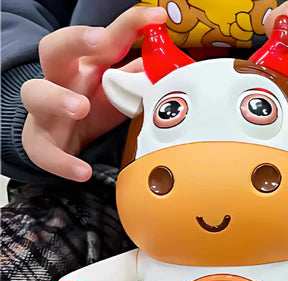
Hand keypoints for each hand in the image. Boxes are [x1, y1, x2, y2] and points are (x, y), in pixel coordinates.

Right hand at [21, 7, 166, 181]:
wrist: (62, 143)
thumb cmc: (92, 112)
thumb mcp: (117, 95)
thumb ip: (137, 83)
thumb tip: (167, 68)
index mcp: (86, 67)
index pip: (104, 39)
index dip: (128, 25)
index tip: (155, 17)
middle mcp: (62, 81)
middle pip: (55, 49)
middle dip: (76, 40)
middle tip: (101, 42)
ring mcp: (46, 111)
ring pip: (36, 93)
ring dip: (57, 98)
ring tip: (79, 107)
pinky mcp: (40, 142)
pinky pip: (44, 150)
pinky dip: (62, 162)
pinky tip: (82, 171)